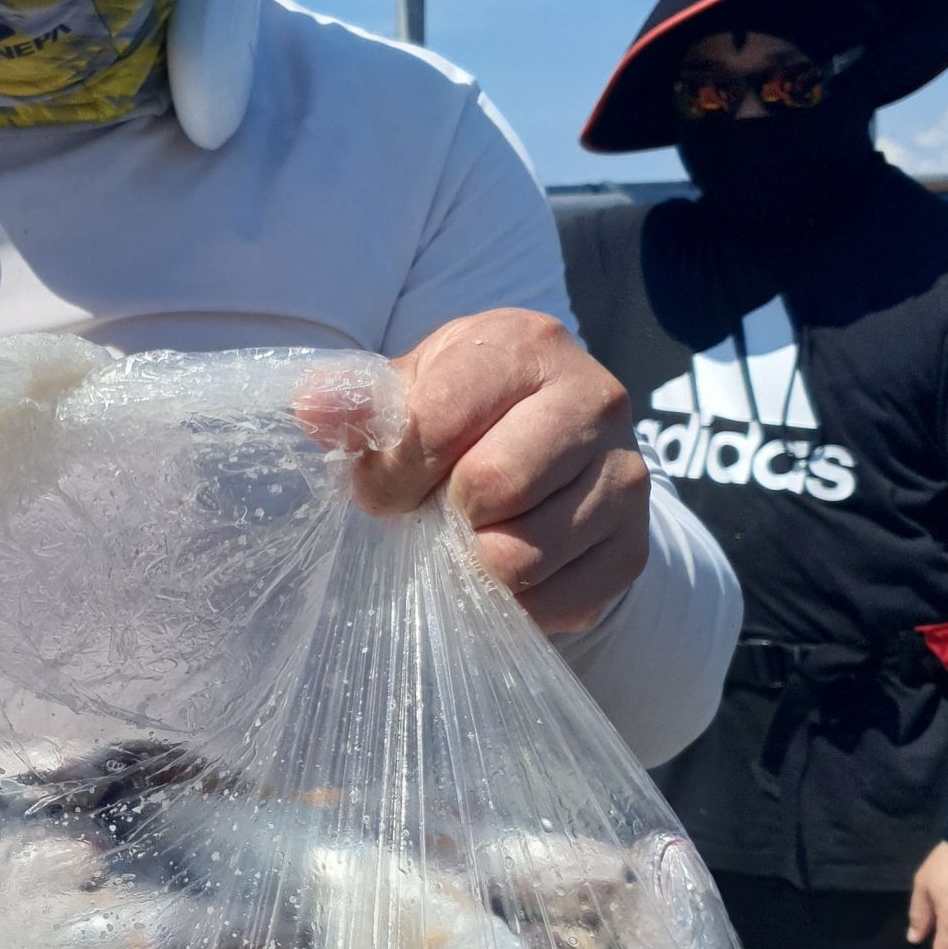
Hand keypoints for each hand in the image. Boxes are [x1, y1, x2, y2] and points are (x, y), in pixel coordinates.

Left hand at [299, 309, 650, 631]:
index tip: (382, 485)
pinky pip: (556, 602)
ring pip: (524, 556)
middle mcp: (595, 399)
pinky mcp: (632, 549)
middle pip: (493, 487)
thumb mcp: (407, 393)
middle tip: (428, 514)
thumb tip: (314, 406)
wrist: (542, 454)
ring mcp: (625, 476)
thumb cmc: (458, 418)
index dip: (394, 470)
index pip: (442, 420)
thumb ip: (359, 403)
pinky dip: (512, 603)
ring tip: (468, 535)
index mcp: (527, 345)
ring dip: (472, 562)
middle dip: (438, 516)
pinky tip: (500, 568)